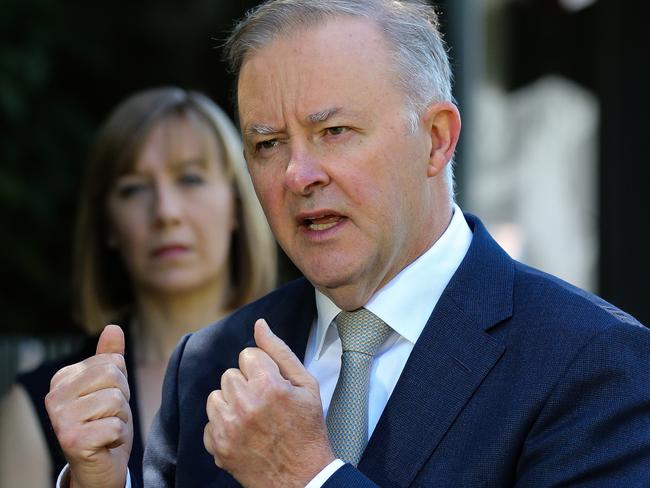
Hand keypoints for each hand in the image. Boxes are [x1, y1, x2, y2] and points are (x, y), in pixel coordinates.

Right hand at [45, 324, 131, 487]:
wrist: (99, 466)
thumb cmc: (104, 423)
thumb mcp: (110, 387)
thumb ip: (109, 357)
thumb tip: (113, 327)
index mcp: (63, 378)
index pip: (113, 362)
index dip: (121, 382)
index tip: (106, 401)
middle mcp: (55, 397)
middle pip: (114, 377)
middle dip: (122, 399)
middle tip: (109, 417)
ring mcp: (60, 419)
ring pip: (116, 401)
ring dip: (121, 419)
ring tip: (106, 429)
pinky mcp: (72, 440)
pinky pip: (115, 426)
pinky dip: (118, 436)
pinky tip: (105, 443)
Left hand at [204, 319, 334, 487]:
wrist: (303, 478)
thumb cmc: (307, 429)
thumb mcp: (306, 385)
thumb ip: (279, 351)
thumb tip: (260, 324)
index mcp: (268, 385)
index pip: (247, 355)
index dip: (262, 369)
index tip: (272, 385)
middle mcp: (244, 404)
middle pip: (230, 374)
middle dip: (246, 385)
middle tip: (265, 404)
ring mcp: (228, 427)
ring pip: (216, 396)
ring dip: (231, 403)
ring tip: (253, 418)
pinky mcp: (217, 446)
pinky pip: (210, 422)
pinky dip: (224, 427)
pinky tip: (244, 434)